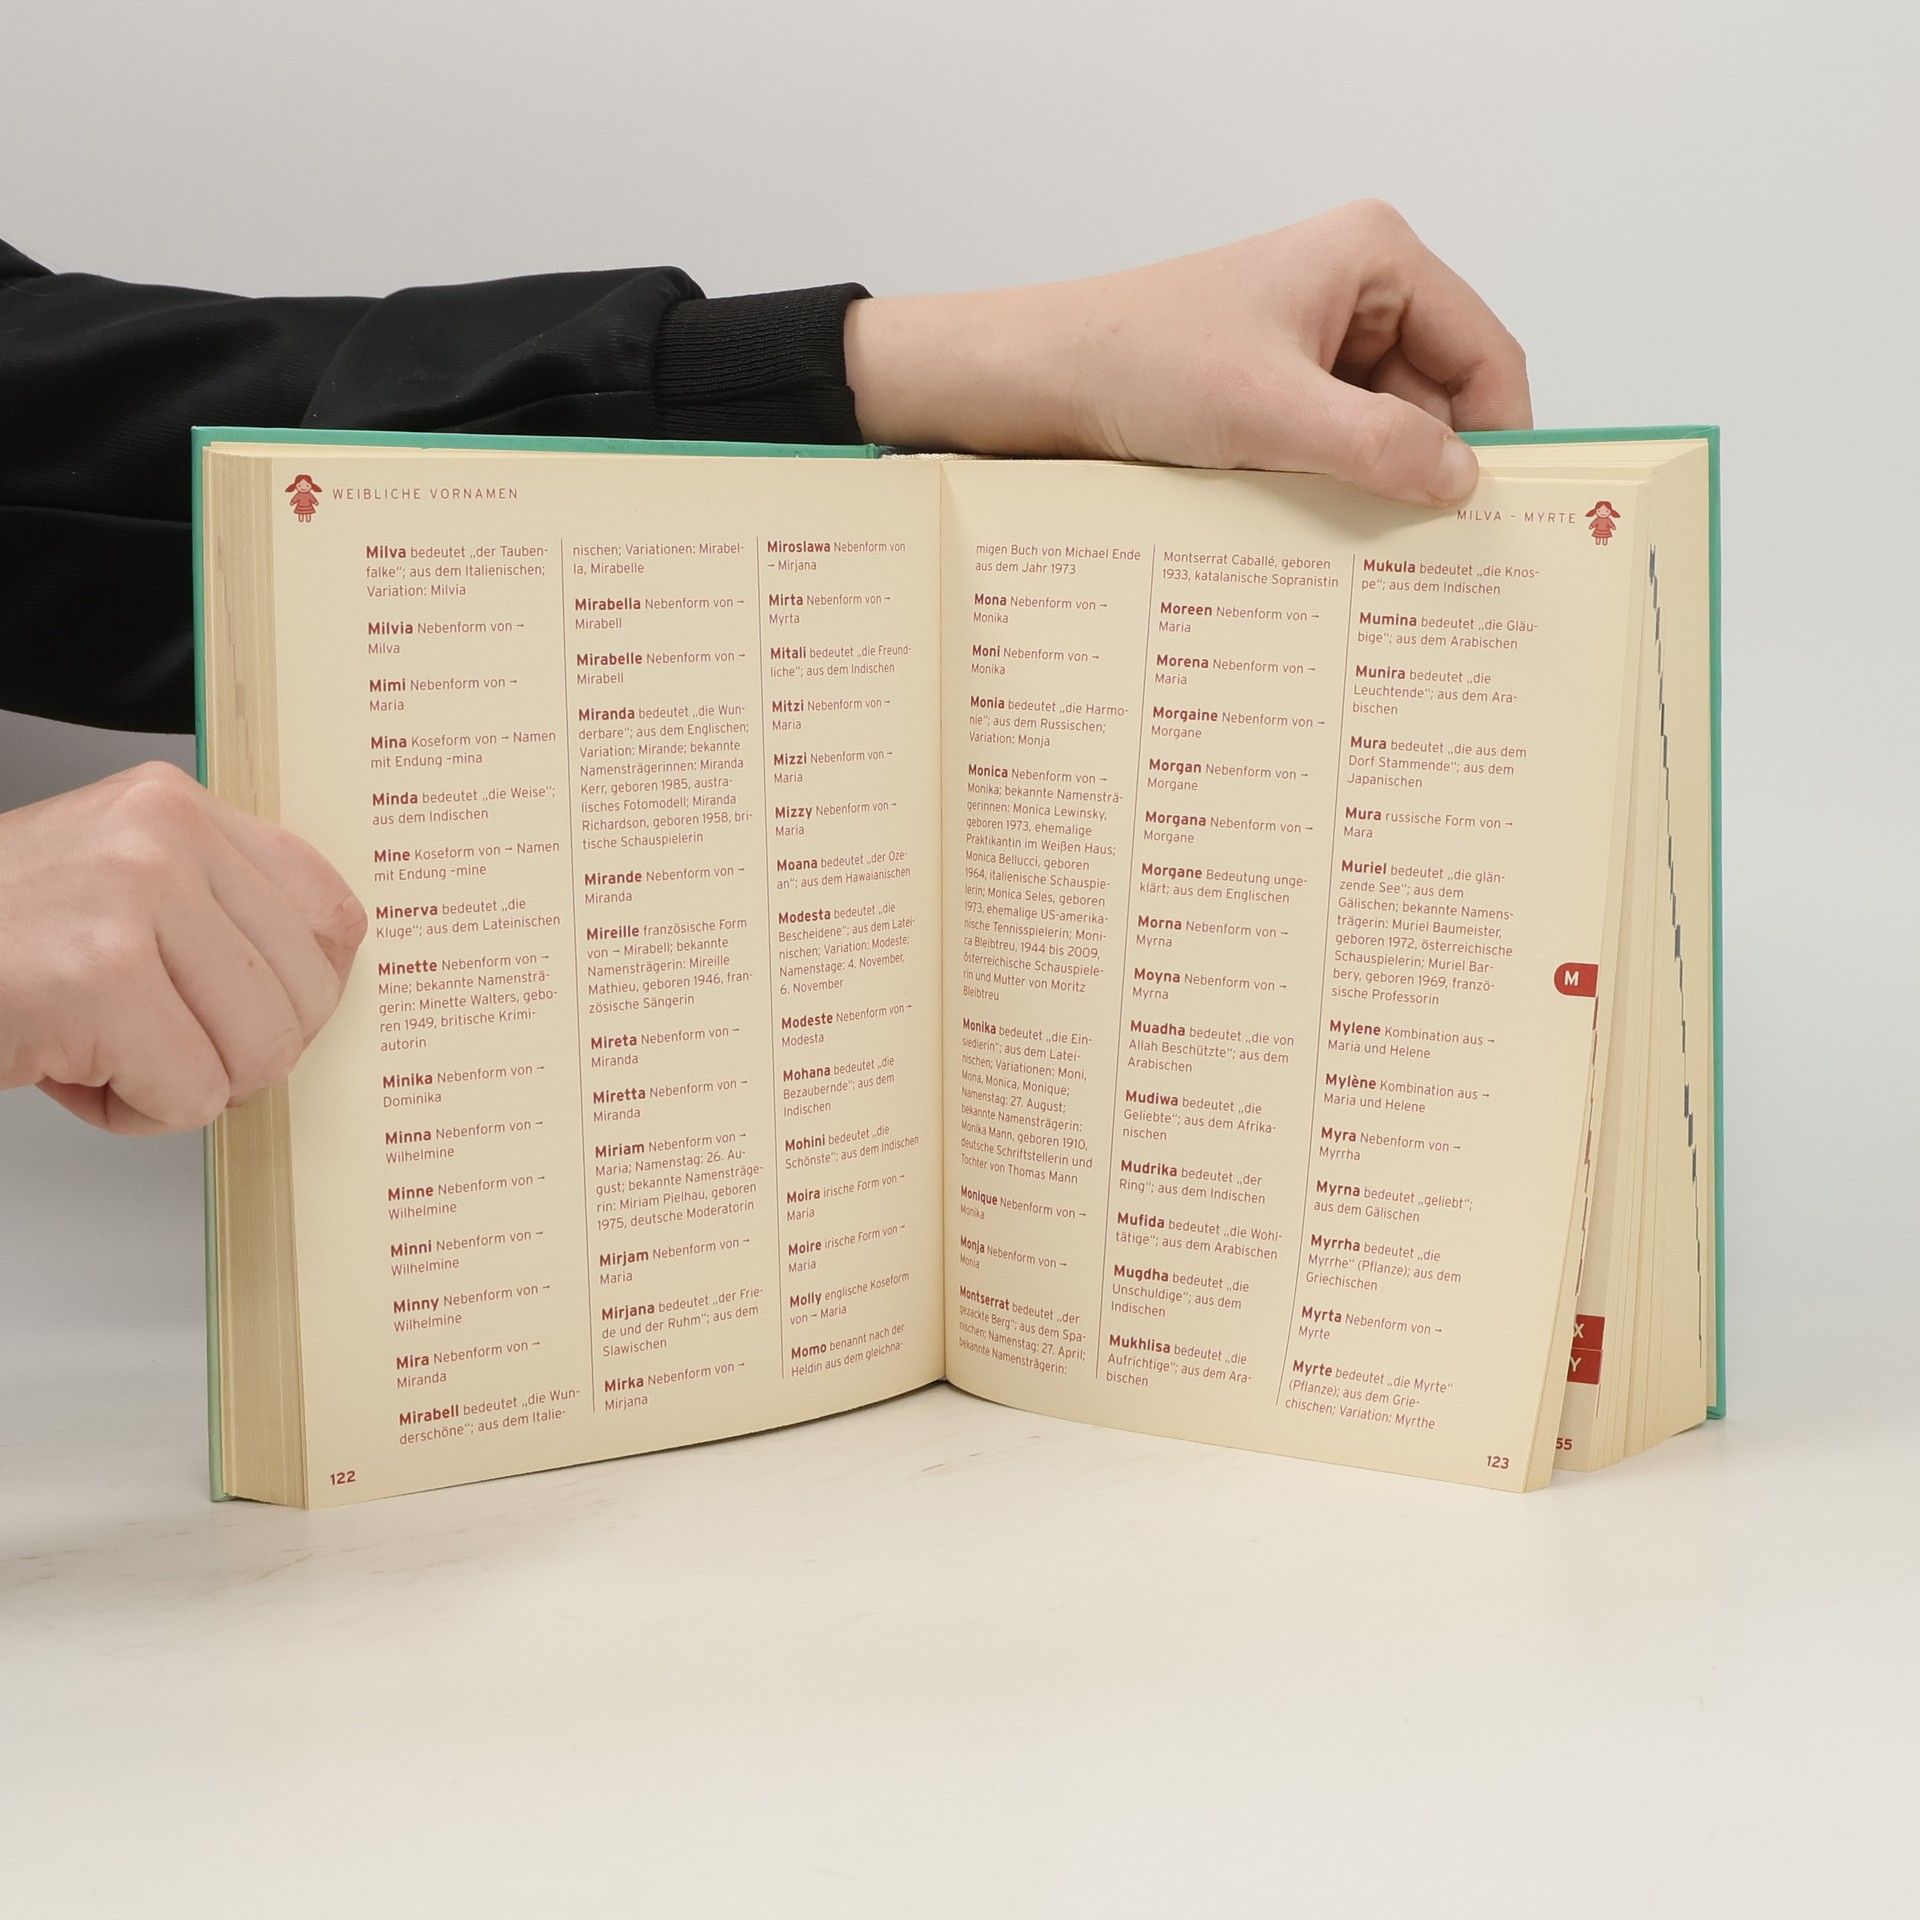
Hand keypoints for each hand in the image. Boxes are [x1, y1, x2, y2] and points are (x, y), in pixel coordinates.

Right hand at [0, 762, 365, 1133]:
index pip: (330, 910)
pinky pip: (194, 1093)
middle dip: (236, 1049)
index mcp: (174, 807)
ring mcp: (132, 899)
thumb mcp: (113, 889)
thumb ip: (212, 911)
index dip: (305, 990)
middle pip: (305, 995)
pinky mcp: (99, 978)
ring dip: (183, 1083)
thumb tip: (321, 985)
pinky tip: (69, 1070)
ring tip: (101, 1048)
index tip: (257, 1015)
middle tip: (153, 1040)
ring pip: (261, 1051)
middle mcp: (162, 836)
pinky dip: (135, 1113)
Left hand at [844, 199, 1530, 505]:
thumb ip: (1375, 445)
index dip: (1499, 436)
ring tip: (1358, 547)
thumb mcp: (1267, 413)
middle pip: (1440, 400)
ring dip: (1373, 487)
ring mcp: (1316, 343)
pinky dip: (1332, 489)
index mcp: (1375, 258)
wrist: (1034, 381)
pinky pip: (1336, 448)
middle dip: (1428, 471)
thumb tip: (1463, 483)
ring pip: (1386, 433)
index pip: (1484, 354)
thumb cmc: (1135, 361)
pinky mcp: (1278, 389)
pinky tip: (1315, 531)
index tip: (1495, 519)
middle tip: (1428, 556)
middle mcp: (1357, 291)